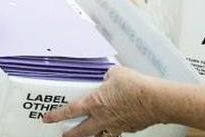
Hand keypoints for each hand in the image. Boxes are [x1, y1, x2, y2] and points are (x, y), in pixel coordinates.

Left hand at [43, 66, 160, 136]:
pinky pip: (118, 131)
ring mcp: (116, 125)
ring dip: (93, 136)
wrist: (156, 100)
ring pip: (99, 135)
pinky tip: (115, 125)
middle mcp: (103, 118)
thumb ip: (108, 76)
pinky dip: (114, 129)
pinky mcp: (129, 128)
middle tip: (64, 135)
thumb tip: (109, 76)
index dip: (56, 115)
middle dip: (71, 134)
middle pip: (81, 131)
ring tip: (88, 136)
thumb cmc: (136, 87)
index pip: (70, 111)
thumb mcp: (116, 74)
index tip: (47, 119)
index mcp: (95, 103)